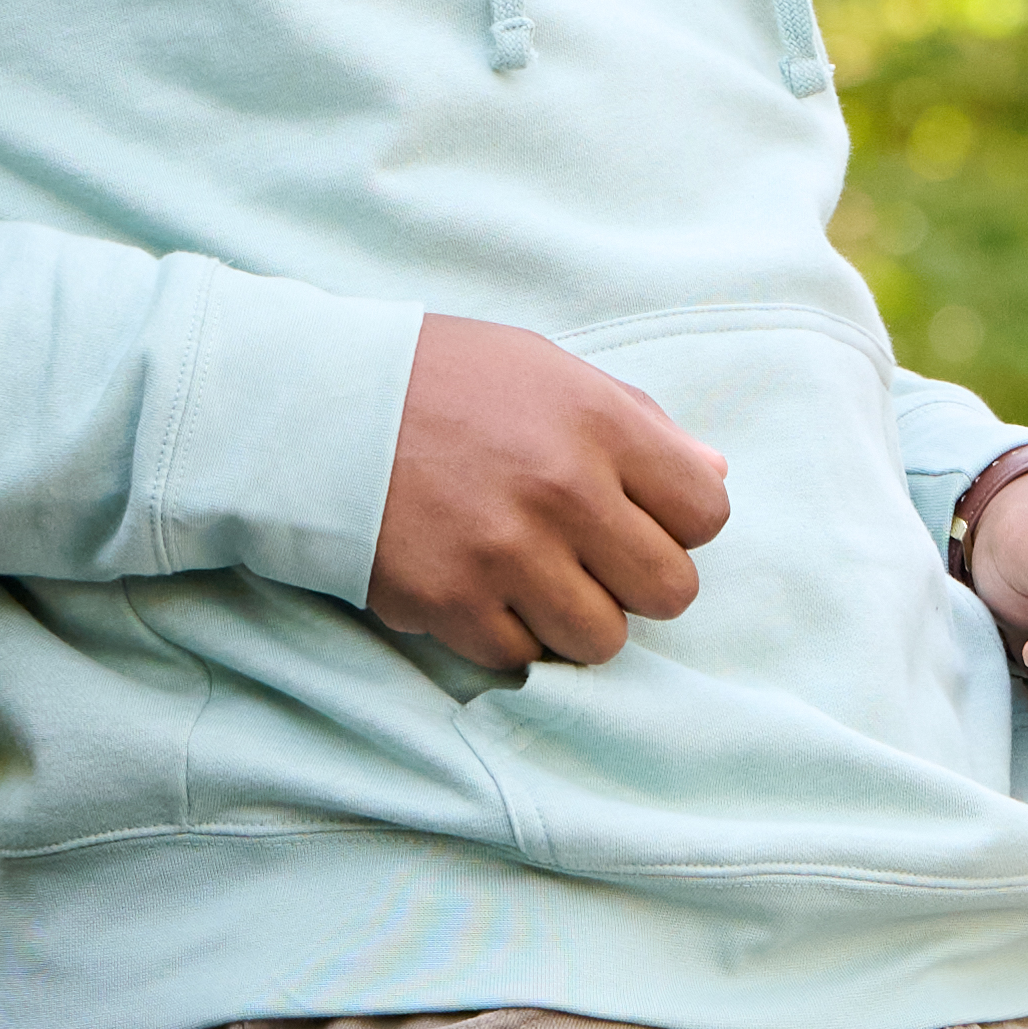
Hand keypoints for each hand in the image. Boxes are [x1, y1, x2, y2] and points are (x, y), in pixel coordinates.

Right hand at [369, 313, 731, 679]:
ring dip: (574, 618)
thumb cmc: (439, 381)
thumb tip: (714, 475)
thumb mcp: (546, 371)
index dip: (677, 524)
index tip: (635, 516)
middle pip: (669, 591)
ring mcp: (507, 553)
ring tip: (531, 577)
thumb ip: (637, 422)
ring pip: (602, 640)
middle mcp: (564, 490)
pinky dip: (505, 634)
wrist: (313, 407)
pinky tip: (477, 588)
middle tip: (585, 556)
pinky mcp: (451, 601)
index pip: (707, 514)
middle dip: (634, 581)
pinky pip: (521, 657)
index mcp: (599, 423)